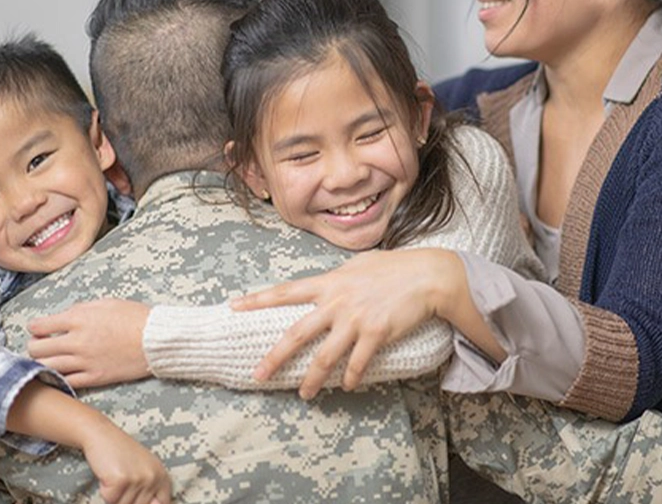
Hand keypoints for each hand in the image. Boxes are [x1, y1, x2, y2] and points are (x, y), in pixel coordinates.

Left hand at [27, 299, 150, 387]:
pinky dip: (59, 378)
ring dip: (42, 364)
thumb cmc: (136, 317)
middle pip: (37, 349)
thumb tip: (65, 317)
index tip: (38, 329)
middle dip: (34, 346)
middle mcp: (77, 341)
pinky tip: (62, 372)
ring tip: (49, 360)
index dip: (35, 327)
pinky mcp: (95, 377)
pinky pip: (66, 382)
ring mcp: (85, 361)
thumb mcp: (107, 302)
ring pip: (47, 368)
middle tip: (41, 345)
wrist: (157, 338)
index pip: (39, 326)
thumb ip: (82, 309)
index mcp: (79, 318)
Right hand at [80, 416, 171, 503]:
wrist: (103, 435)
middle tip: (123, 481)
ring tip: (116, 476)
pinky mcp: (121, 480)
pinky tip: (108, 475)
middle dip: (127, 499)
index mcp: (162, 474)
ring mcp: (138, 478)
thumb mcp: (143, 469)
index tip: (138, 498)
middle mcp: (153, 477)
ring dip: (115, 496)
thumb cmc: (121, 452)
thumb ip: (150, 489)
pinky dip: (105, 491)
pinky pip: (110, 500)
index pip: (163, 503)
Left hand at [230, 248, 465, 398]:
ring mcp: (356, 319)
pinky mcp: (376, 333)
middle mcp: (337, 301)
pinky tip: (346, 386)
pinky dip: (350, 378)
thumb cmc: (392, 267)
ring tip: (303, 394)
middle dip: (275, 357)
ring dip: (312, 379)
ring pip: (324, 356)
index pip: (286, 291)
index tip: (235, 306)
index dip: (258, 299)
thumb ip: (337, 277)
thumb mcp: (357, 266)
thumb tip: (326, 285)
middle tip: (258, 375)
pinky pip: (357, 364)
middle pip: (297, 333)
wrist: (426, 275)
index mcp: (329, 283)